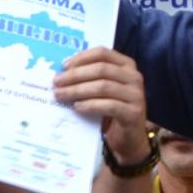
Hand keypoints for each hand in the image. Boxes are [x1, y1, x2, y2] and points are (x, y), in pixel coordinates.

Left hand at [53, 47, 149, 162]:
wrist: (129, 138)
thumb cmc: (112, 111)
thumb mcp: (103, 90)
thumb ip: (90, 79)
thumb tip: (61, 74)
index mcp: (126, 66)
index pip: (102, 53)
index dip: (81, 58)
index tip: (64, 66)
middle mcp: (134, 77)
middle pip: (100, 69)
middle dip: (75, 75)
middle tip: (56, 82)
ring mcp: (136, 95)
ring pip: (103, 86)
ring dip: (78, 90)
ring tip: (61, 95)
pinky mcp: (134, 113)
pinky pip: (109, 106)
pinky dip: (90, 105)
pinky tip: (77, 107)